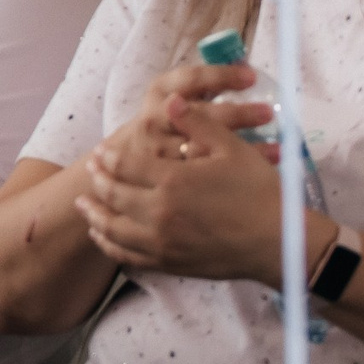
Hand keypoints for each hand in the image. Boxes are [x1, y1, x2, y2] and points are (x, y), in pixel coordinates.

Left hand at [77, 96, 310, 284]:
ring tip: (84, 204)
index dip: (108, 157)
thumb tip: (170, 100)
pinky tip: (104, 236)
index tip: (101, 151)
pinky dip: (109, 244)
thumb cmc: (259, 192)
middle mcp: (158, 212)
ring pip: (112, 228)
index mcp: (171, 180)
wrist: (280, 243)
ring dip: (93, 214)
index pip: (124, 166)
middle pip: (112, 194)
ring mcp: (161, 242)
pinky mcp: (169, 263)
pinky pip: (127, 255)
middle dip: (97, 181)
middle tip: (91, 171)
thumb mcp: (231, 148)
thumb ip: (196, 122)